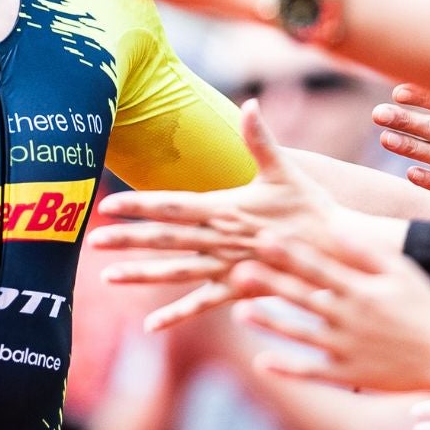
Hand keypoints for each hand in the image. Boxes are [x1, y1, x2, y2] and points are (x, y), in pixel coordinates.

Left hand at [89, 101, 344, 329]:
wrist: (338, 251)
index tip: (108, 206)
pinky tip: (150, 326)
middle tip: (91, 240)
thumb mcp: (286, 170)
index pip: (174, 205)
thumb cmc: (312, 207)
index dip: (139, 204)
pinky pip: (203, 303)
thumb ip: (261, 139)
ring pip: (177, 272)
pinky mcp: (239, 289)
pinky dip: (177, 315)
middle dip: (128, 239)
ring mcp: (228, 267)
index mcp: (226, 208)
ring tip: (107, 277)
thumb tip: (249, 103)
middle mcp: (221, 240)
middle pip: (166, 239)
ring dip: (141, 274)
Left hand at [229, 231, 429, 392]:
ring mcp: (346, 348)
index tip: (262, 238)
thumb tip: (334, 224)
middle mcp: (349, 318)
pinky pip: (311, 372)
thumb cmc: (425, 306)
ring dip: (268, 322)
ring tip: (239, 311)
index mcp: (361, 290)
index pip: (318, 267)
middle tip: (238, 271)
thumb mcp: (401, 271)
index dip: (289, 253)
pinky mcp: (348, 375)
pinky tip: (261, 362)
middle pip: (302, 297)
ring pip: (299, 334)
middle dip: (269, 284)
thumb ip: (365, 249)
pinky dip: (286, 368)